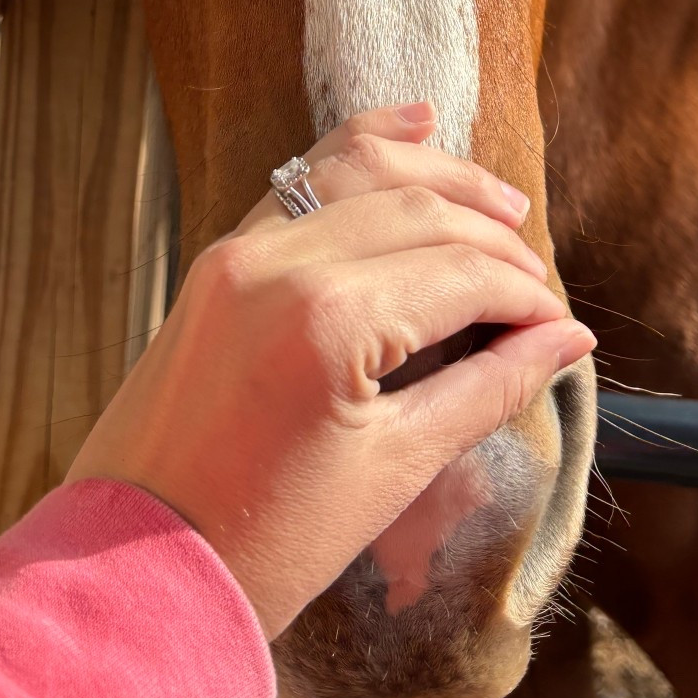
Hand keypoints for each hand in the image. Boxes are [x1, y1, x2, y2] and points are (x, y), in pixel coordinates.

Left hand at [65, 104, 595, 635]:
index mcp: (328, 319)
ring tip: (502, 203)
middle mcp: (279, 261)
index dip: (525, 297)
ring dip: (437, 178)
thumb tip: (565, 339)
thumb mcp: (394, 470)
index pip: (461, 273)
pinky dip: (358, 151)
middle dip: (493, 239)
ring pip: (359, 171)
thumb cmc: (266, 542)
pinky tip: (413, 127)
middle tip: (537, 284)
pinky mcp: (216, 260)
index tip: (560, 326)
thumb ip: (489, 388)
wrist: (131, 570)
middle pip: (420, 211)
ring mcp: (238, 252)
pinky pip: (299, 180)